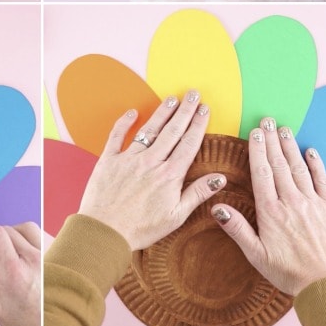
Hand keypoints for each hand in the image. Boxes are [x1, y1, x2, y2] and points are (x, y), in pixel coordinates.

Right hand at [0, 222, 40, 325]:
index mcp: (15, 273)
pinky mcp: (57, 258)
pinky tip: (20, 255)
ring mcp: (48, 258)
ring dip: (10, 233)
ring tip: (3, 251)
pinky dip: (26, 239)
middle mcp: (34, 261)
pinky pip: (40, 237)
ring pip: (25, 228)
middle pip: (7, 230)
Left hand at [78, 91, 225, 250]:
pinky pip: (117, 135)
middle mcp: (151, 162)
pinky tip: (132, 112)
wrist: (105, 232)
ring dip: (162, 112)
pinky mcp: (109, 159)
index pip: (188, 144)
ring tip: (172, 98)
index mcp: (169, 176)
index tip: (205, 109)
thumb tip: (220, 177)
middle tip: (193, 93)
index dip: (198, 124)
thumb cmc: (142, 228)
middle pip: (172, 131)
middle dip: (185, 111)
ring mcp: (129, 158)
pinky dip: (124, 122)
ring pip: (149, 130)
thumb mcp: (176, 216)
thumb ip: (198, 194)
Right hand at [211, 117, 325, 295]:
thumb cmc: (288, 272)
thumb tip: (216, 207)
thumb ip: (236, 229)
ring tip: (283, 129)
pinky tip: (310, 151)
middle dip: (272, 140)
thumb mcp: (256, 254)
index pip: (262, 173)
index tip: (254, 132)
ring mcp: (312, 203)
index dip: (257, 150)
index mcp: (270, 211)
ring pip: (298, 168)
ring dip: (290, 147)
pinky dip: (316, 164)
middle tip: (267, 120)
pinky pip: (322, 181)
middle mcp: (290, 202)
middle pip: (279, 165)